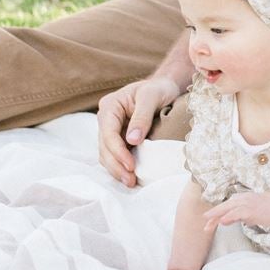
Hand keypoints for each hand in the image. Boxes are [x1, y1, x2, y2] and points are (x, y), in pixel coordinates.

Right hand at [97, 73, 182, 187]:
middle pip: (104, 147)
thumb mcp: (152, 97)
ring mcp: (111, 130)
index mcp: (110, 106)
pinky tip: (131, 176)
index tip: (131, 165)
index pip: (108, 133)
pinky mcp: (119, 139)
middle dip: (116, 165)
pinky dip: (120, 166)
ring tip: (131, 182)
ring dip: (117, 169)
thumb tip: (132, 140)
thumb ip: (142, 117)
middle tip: (131, 180)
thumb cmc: (159, 89)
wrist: (165, 87)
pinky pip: (115, 155)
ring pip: (107, 154)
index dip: (118, 152)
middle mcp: (106, 119)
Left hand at [203, 190, 269, 231]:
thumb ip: (237, 216)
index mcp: (241, 199)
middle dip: (213, 214)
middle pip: (224, 207)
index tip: (207, 220)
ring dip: (217, 216)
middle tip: (204, 221)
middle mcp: (241, 199)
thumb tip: (225, 221)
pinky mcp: (250, 210)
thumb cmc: (267, 209)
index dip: (215, 213)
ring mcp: (246, 204)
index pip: (225, 207)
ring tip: (208, 223)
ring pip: (228, 209)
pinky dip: (229, 217)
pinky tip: (222, 221)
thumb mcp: (250, 212)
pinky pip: (237, 213)